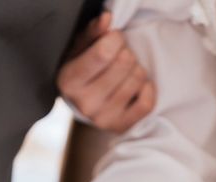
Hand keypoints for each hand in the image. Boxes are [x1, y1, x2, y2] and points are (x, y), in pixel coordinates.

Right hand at [59, 12, 155, 132]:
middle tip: (119, 58)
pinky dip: (146, 89)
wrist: (84, 103)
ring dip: (136, 69)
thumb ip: (93, 32)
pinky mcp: (120, 127)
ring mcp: (103, 119)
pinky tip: (136, 87)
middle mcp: (85, 104)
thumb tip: (107, 20)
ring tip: (125, 72)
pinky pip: (147, 103)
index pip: (104, 53)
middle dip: (126, 53)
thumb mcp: (81, 48)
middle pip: (124, 63)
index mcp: (69, 81)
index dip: (115, 39)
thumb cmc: (84, 70)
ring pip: (137, 79)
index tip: (112, 40)